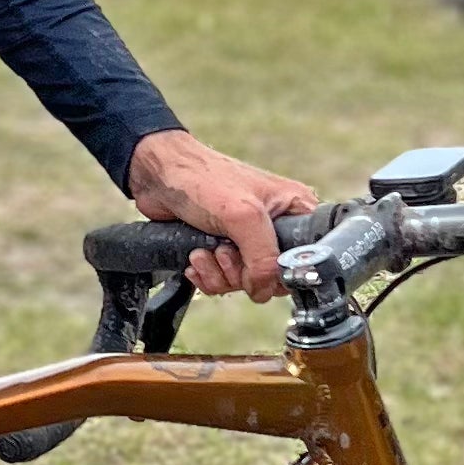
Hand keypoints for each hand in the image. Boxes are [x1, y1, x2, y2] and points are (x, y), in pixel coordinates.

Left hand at [124, 130, 318, 301]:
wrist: (158, 176)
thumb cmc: (203, 179)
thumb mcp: (244, 216)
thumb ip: (264, 257)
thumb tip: (264, 289)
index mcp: (293, 210)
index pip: (305, 258)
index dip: (281, 271)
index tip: (257, 266)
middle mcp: (273, 226)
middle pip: (273, 277)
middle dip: (242, 273)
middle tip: (224, 252)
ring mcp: (247, 240)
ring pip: (245, 282)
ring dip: (219, 273)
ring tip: (203, 251)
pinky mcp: (222, 249)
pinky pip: (223, 281)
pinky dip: (206, 274)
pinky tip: (195, 256)